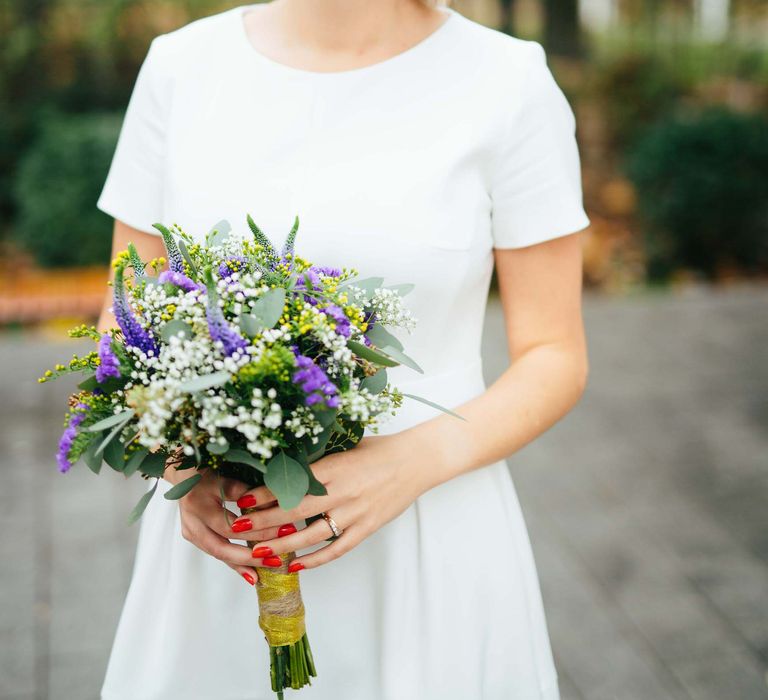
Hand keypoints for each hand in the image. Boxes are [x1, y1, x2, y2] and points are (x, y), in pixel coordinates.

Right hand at [163, 463, 273, 586]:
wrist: (183, 474)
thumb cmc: (209, 471)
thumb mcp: (227, 477)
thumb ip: (247, 492)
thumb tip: (276, 507)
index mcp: (199, 503)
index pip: (231, 525)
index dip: (258, 530)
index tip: (283, 531)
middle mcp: (192, 521)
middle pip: (222, 546)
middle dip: (251, 556)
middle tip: (276, 560)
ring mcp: (190, 531)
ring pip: (219, 553)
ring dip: (243, 564)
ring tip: (266, 572)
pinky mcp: (193, 537)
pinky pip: (216, 553)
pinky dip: (234, 563)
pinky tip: (251, 574)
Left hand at [227, 433, 434, 571]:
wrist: (416, 461)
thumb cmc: (379, 450)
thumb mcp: (344, 447)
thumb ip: (318, 461)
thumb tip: (285, 468)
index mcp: (333, 467)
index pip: (292, 483)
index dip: (265, 493)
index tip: (243, 499)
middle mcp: (342, 491)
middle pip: (295, 511)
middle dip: (263, 521)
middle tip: (239, 528)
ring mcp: (355, 513)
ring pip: (311, 535)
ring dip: (282, 546)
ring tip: (258, 553)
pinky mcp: (367, 528)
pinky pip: (336, 549)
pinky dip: (314, 559)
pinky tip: (294, 564)